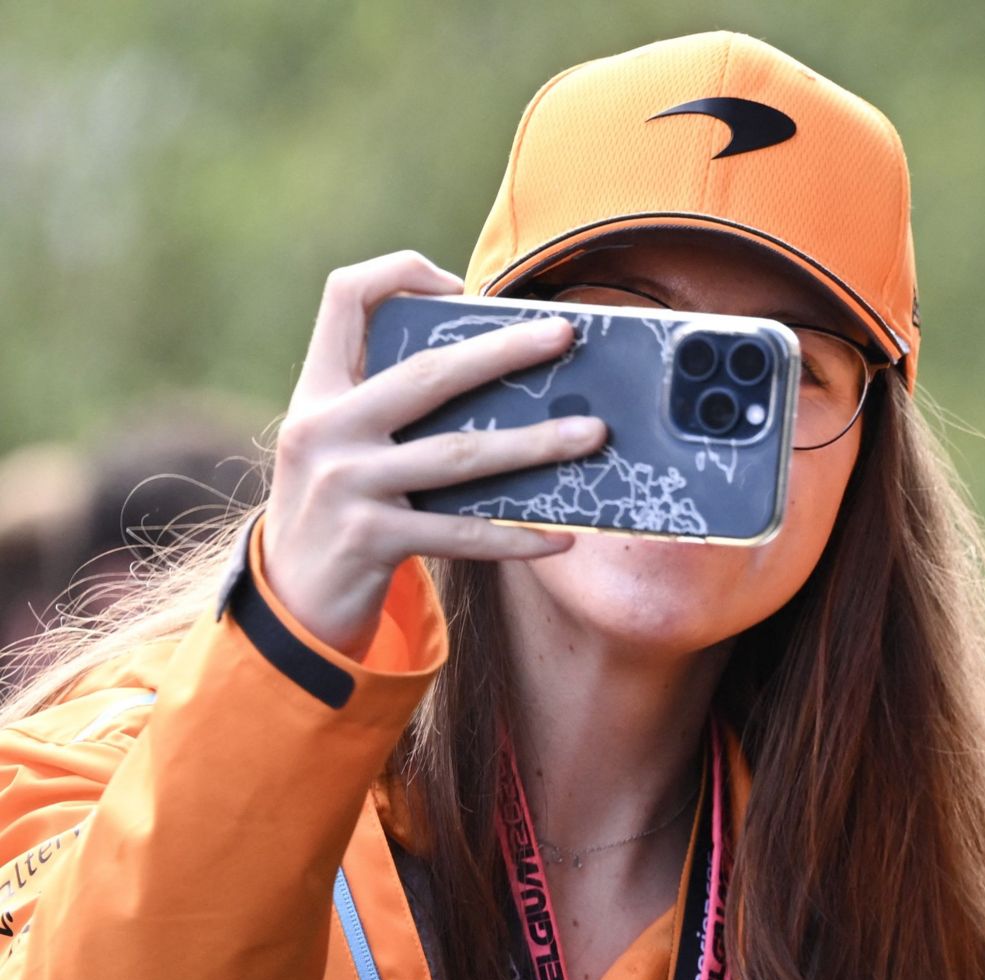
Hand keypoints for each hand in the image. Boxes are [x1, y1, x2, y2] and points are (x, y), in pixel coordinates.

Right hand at [262, 252, 606, 657]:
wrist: (290, 599)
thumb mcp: (340, 442)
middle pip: (428, 373)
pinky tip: (563, 536)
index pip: (345, 298)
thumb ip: (389, 402)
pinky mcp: (370, 540)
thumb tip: (498, 369)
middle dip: (503, 351)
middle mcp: (324, 428)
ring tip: (593, 434)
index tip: (459, 286)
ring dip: (536, 444)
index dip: (399, 274)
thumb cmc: (339, 506)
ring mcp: (345, 484)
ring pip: (460, 454)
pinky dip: (517, 536)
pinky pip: (462, 535)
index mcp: (317, 390)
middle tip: (564, 335)